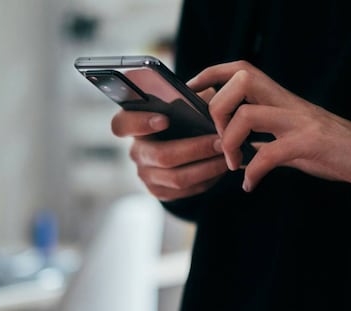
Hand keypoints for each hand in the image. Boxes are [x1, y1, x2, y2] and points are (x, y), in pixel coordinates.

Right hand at [111, 108, 227, 200]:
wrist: (181, 145)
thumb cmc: (182, 118)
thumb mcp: (183, 103)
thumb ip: (190, 99)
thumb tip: (209, 101)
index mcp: (133, 124)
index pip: (122, 124)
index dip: (140, 123)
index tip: (165, 119)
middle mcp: (136, 151)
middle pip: (161, 156)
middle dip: (196, 149)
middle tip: (221, 141)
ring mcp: (146, 174)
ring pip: (177, 177)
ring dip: (207, 167)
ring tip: (228, 155)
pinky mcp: (159, 191)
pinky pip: (185, 190)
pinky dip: (207, 179)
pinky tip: (221, 167)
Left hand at [187, 60, 350, 191]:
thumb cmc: (320, 146)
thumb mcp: (285, 135)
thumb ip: (258, 135)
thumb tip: (226, 143)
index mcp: (277, 97)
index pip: (241, 69)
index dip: (212, 73)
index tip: (192, 89)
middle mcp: (286, 102)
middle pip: (241, 81)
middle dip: (218, 109)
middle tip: (219, 138)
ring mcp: (297, 120)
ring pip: (248, 115)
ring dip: (231, 142)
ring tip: (233, 164)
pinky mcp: (308, 142)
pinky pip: (271, 154)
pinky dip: (254, 172)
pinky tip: (250, 184)